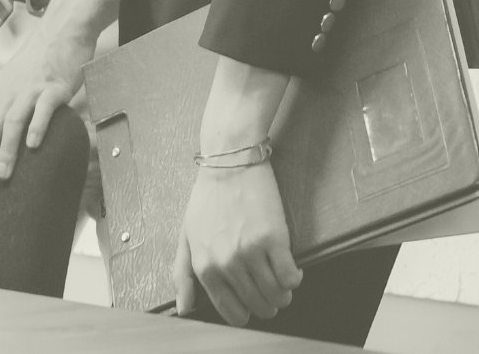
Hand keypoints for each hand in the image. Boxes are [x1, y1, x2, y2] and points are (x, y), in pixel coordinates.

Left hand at [0, 18, 92, 186]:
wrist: (62, 31)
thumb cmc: (40, 59)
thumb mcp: (15, 80)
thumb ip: (7, 102)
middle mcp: (9, 91)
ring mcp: (31, 89)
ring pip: (12, 122)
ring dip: (5, 150)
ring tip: (2, 174)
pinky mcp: (54, 86)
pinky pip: (43, 109)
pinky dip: (36, 127)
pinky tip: (33, 146)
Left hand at [177, 163, 303, 325]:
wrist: (229, 164)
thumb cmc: (208, 199)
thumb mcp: (186, 237)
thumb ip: (183, 274)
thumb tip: (184, 308)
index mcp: (204, 266)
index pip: (231, 311)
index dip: (245, 314)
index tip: (251, 305)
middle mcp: (226, 263)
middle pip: (258, 306)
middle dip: (266, 305)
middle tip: (269, 291)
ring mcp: (251, 252)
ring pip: (277, 296)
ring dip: (283, 295)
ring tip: (280, 280)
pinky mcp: (274, 240)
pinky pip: (291, 278)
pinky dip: (295, 279)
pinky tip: (290, 268)